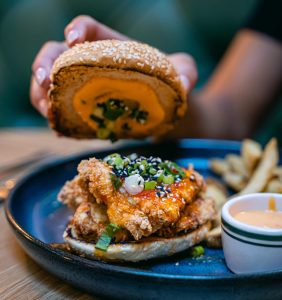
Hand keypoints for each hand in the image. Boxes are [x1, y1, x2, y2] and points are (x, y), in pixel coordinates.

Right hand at [30, 15, 196, 116]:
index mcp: (110, 46)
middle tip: (44, 83)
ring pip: (51, 86)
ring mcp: (84, 90)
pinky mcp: (84, 112)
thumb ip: (186, 72)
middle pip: (56, 55)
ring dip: (42, 97)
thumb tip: (185, 85)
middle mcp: (90, 65)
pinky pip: (63, 112)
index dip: (76, 30)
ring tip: (48, 113)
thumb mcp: (182, 74)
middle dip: (44, 66)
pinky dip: (57, 120)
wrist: (166, 113)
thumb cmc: (170, 87)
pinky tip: (59, 130)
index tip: (73, 40)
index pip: (87, 29)